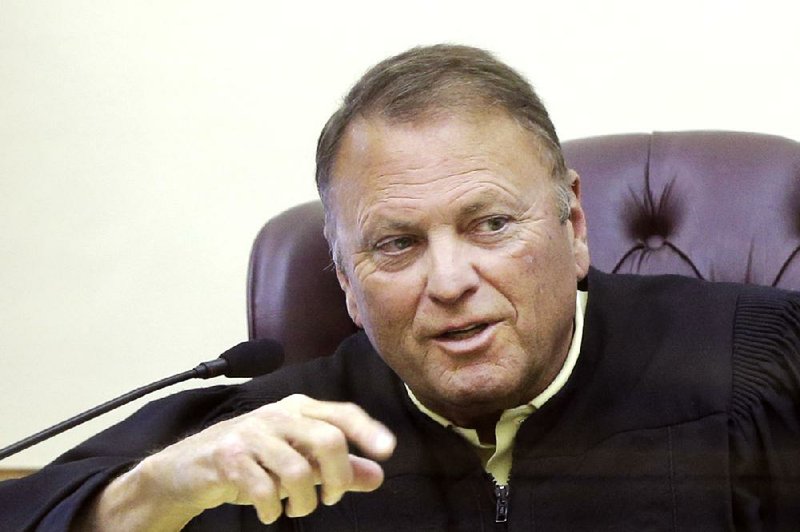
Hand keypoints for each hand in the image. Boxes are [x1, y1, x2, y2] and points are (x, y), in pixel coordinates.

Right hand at [87, 394, 395, 528]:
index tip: (388, 450)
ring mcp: (251, 433)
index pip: (342, 413)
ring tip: (295, 508)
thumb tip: (377, 475)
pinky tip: (267, 512)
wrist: (188, 468)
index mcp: (299, 409)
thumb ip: (337, 468)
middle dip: (336, 477)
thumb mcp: (297, 461)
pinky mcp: (228, 457)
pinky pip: (263, 488)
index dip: (367, 430)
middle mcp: (278, 414)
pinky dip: (270, 508)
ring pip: (297, 470)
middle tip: (331, 497)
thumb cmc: (251, 461)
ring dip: (302, 501)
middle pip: (327, 440)